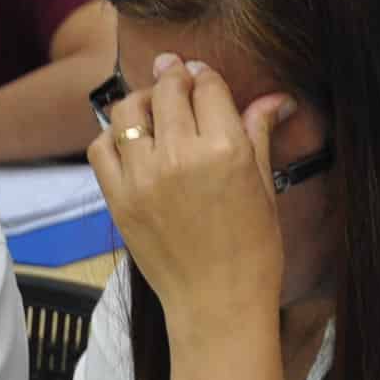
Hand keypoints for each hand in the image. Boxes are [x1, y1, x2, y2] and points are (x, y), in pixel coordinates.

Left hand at [88, 54, 296, 334]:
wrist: (217, 305)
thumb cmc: (253, 252)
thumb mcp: (264, 187)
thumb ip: (259, 134)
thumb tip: (277, 98)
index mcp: (226, 149)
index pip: (207, 85)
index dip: (205, 74)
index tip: (201, 73)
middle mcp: (181, 157)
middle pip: (168, 89)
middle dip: (174, 77)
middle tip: (176, 76)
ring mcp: (144, 178)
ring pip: (129, 109)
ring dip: (142, 101)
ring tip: (154, 110)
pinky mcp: (119, 199)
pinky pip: (102, 147)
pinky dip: (112, 136)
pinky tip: (131, 143)